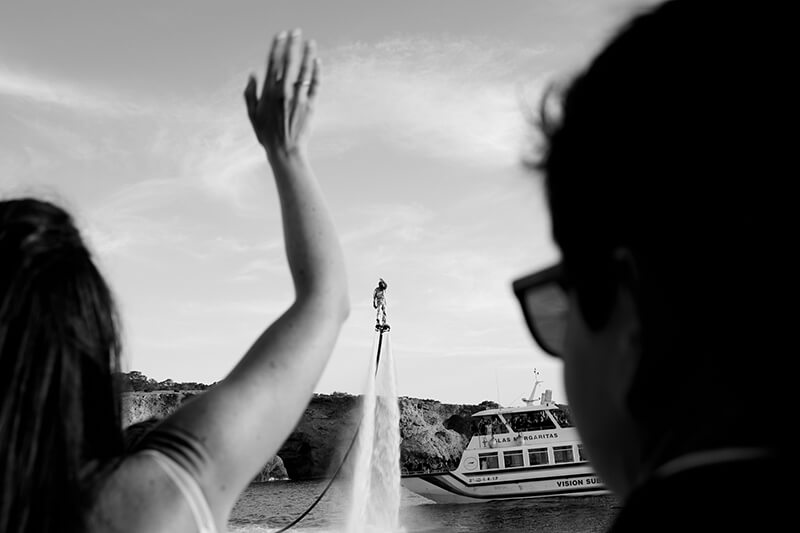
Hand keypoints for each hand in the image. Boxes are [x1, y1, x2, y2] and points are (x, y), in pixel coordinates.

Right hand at [244, 29, 319, 157]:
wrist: (285, 151)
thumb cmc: (267, 135)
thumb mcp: (252, 115)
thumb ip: (250, 94)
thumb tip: (253, 74)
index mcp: (268, 92)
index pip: (273, 63)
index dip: (277, 47)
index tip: (280, 35)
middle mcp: (283, 92)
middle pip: (289, 62)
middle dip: (292, 45)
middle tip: (296, 32)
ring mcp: (298, 98)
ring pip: (303, 71)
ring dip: (307, 54)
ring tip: (310, 42)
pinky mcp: (310, 105)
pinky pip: (314, 85)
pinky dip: (316, 72)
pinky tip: (317, 62)